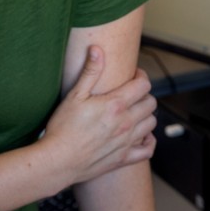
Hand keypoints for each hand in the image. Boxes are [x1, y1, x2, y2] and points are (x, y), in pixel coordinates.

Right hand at [41, 45, 157, 184]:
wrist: (58, 161)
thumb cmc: (63, 128)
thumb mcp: (74, 95)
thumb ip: (90, 71)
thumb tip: (97, 49)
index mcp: (116, 105)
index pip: (143, 85)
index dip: (140, 76)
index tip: (132, 75)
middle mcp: (126, 123)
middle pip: (150, 103)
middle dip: (144, 94)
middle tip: (131, 93)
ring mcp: (127, 142)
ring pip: (151, 123)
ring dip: (146, 115)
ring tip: (133, 112)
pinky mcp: (124, 158)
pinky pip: (148, 149)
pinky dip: (148, 141)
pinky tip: (140, 136)